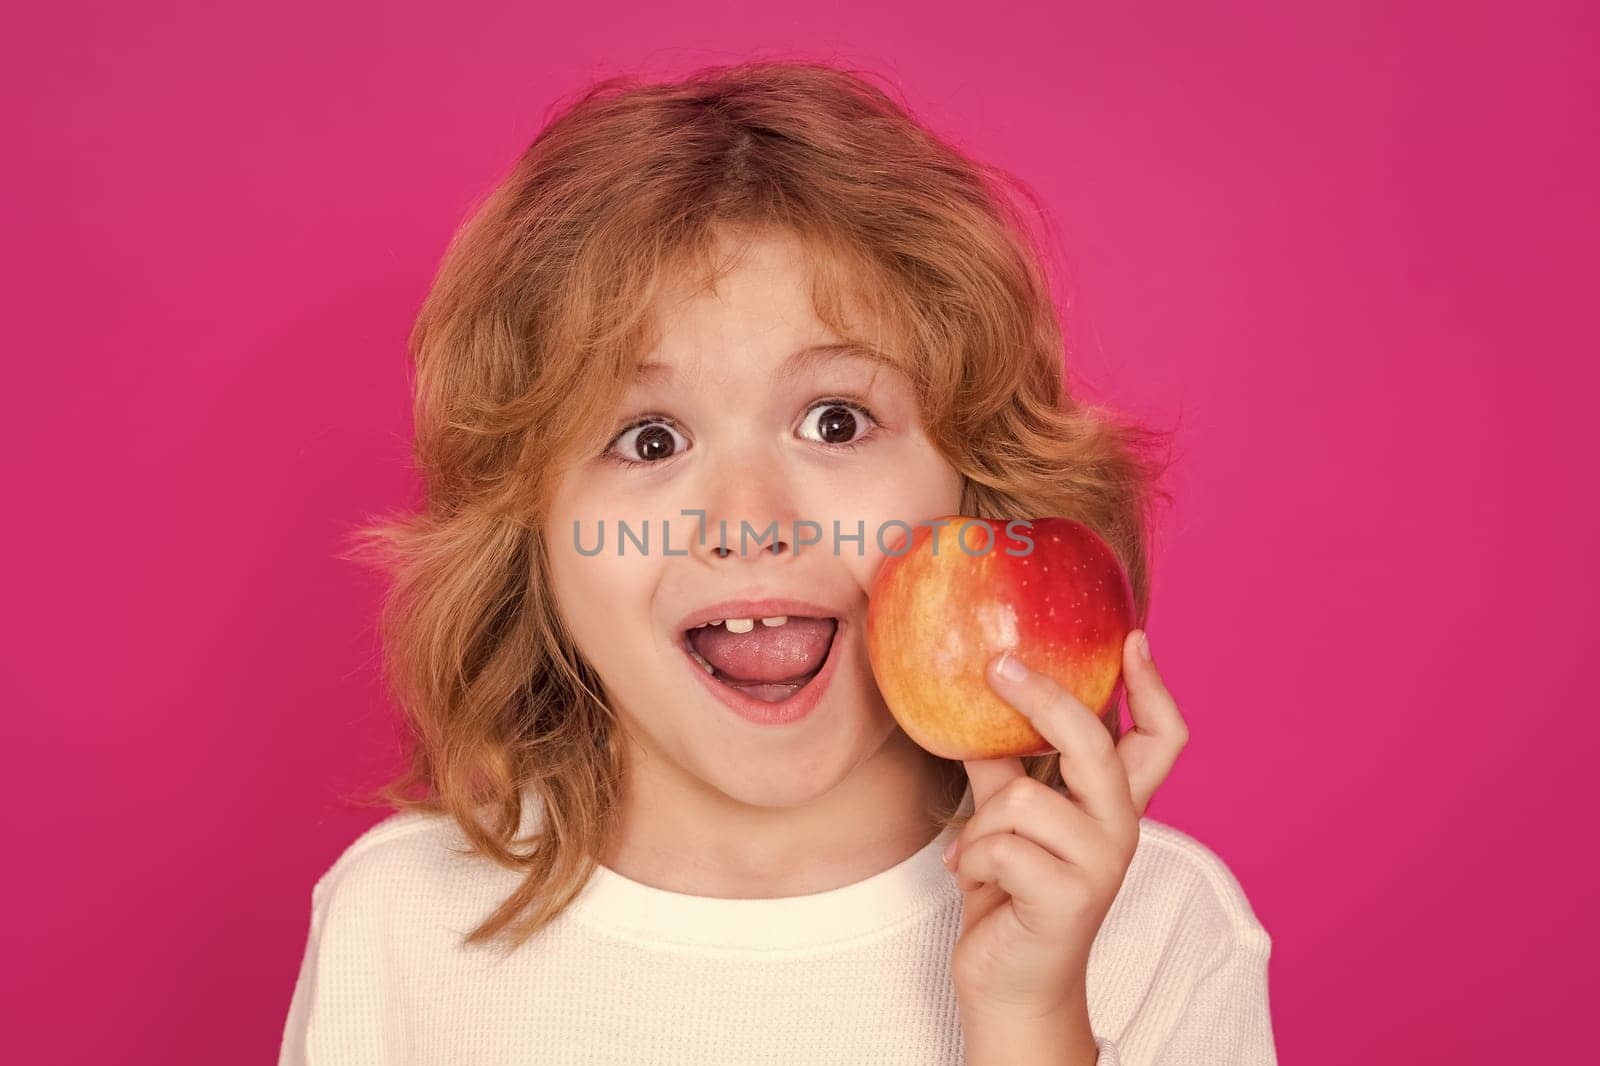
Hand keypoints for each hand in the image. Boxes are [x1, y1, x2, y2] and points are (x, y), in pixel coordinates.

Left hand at [946, 629, 1187, 1020]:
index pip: (1162, 738)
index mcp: (1113, 803)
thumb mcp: (1006, 817)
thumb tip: (975, 699)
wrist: (1009, 984)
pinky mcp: (1069, 898)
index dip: (1154, 686)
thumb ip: (1003, 762)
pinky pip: (1002, 845)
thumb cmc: (1010, 893)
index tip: (1132, 636)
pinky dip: (972, 858)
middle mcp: (1120, 828)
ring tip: (975, 853)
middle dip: (1043, 699)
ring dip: (980, 824)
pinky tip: (972, 880)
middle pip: (1097, 743)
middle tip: (998, 666)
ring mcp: (1100, 864)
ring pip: (1025, 797)